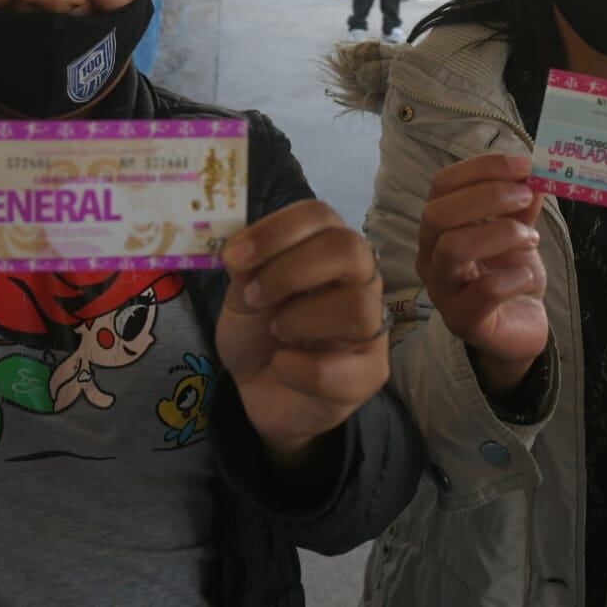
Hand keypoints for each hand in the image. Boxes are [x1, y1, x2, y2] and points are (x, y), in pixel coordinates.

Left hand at [216, 201, 387, 469]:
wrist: (261, 390)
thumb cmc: (259, 332)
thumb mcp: (241, 294)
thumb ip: (247, 268)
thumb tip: (243, 251)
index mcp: (328, 249)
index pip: (320, 216)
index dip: (277, 230)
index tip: (235, 257)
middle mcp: (359, 280)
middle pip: (350, 249)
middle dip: (291, 270)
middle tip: (254, 296)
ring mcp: (371, 327)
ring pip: (357, 306)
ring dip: (300, 319)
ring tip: (276, 333)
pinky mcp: (370, 374)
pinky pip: (341, 368)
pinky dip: (297, 368)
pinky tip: (282, 366)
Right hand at [417, 154, 547, 396]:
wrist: (519, 328)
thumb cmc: (511, 275)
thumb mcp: (519, 231)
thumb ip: (522, 204)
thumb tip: (533, 174)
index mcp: (439, 228)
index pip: (442, 185)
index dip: (481, 168)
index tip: (523, 163)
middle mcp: (430, 257)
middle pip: (436, 214)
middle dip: (487, 196)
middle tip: (526, 196)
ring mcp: (442, 291)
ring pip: (452, 249)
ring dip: (500, 233)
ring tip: (531, 238)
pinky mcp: (464, 321)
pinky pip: (483, 292)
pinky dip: (513, 276)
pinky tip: (527, 276)